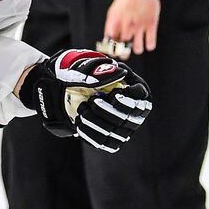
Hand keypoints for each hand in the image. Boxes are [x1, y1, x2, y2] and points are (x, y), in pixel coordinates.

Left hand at [18, 50, 151, 152]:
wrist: (68, 89)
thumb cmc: (85, 74)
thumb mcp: (92, 65)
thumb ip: (103, 68)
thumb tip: (115, 71)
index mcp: (136, 90)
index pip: (141, 96)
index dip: (130, 98)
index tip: (114, 94)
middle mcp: (135, 111)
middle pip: (127, 117)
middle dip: (108, 111)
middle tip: (92, 102)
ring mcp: (124, 128)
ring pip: (115, 132)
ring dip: (97, 122)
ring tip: (83, 111)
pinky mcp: (111, 140)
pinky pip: (104, 143)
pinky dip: (90, 134)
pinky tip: (79, 123)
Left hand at [103, 0, 159, 54]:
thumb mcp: (113, 12)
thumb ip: (111, 27)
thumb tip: (109, 40)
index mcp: (114, 23)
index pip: (110, 44)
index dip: (112, 51)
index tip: (114, 52)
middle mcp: (126, 26)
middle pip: (123, 49)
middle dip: (124, 53)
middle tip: (125, 52)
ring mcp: (139, 27)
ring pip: (138, 49)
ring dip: (137, 49)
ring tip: (137, 45)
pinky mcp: (151, 25)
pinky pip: (151, 43)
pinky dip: (149, 45)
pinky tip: (148, 42)